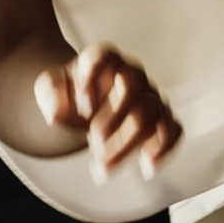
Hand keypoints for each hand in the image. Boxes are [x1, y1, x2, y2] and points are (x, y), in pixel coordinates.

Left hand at [34, 45, 182, 183]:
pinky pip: (173, 129)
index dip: (92, 77)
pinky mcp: (160, 119)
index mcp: (103, 60)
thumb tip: (56, 110)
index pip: (103, 55)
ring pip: (151, 112)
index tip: (81, 105)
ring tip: (104, 164)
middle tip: (93, 139)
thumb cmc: (71, 95)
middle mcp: (131, 74)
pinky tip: (147, 166)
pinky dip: (164, 149)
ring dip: (128, 143)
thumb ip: (49, 93)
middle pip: (131, 86)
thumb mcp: (50, 89)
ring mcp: (149, 96)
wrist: (86, 108)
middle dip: (112, 117)